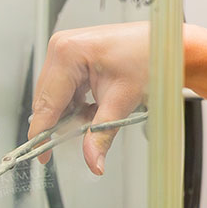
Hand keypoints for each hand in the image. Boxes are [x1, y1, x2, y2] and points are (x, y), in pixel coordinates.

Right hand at [28, 21, 151, 174]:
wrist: (165, 45)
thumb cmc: (149, 59)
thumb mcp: (122, 101)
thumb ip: (101, 134)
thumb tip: (92, 162)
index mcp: (67, 53)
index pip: (46, 102)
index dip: (42, 133)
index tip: (41, 155)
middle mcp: (61, 47)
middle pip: (47, 99)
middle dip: (63, 122)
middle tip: (84, 134)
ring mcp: (65, 49)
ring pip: (56, 96)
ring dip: (73, 113)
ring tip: (98, 112)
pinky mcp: (73, 55)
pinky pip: (65, 88)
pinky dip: (78, 103)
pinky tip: (96, 104)